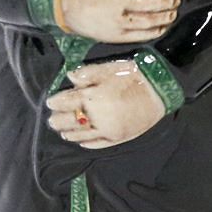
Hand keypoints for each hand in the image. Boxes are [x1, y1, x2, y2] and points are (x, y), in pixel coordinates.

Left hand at [45, 60, 165, 148]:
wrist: (161, 91)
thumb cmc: (135, 76)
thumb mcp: (110, 68)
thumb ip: (87, 73)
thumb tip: (69, 77)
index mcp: (91, 97)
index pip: (65, 102)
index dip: (55, 102)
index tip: (51, 102)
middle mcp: (95, 117)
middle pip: (68, 121)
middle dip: (57, 119)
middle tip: (52, 118)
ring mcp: (105, 130)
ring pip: (79, 135)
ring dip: (68, 132)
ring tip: (63, 131)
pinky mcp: (116, 137)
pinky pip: (96, 143)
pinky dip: (85, 143)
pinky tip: (80, 141)